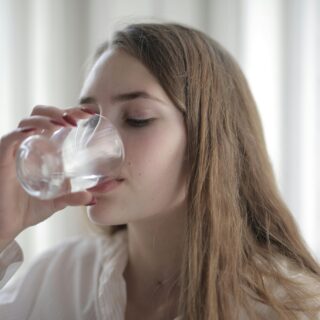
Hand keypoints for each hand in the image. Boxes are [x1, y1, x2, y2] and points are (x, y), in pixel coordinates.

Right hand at [0, 105, 94, 242]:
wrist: (7, 225)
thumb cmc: (29, 208)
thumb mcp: (58, 200)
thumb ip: (75, 197)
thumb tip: (94, 198)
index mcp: (42, 148)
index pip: (55, 120)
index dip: (71, 111)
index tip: (91, 113)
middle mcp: (29, 144)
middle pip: (42, 114)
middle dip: (61, 111)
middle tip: (79, 119)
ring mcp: (16, 149)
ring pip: (28, 121)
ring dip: (48, 117)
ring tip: (65, 124)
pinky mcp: (3, 158)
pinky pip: (11, 138)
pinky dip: (24, 131)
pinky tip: (39, 131)